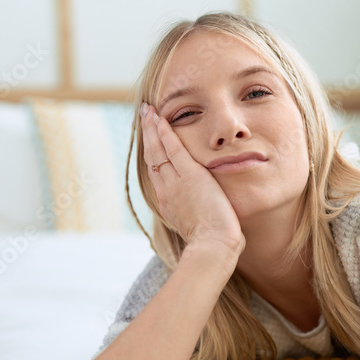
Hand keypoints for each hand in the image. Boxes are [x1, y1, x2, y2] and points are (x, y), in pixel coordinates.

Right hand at [140, 102, 244, 256]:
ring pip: (158, 150)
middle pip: (153, 158)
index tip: (151, 142)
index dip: (153, 156)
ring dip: (152, 129)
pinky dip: (164, 133)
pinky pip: (172, 149)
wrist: (213, 247)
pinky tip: (160, 119)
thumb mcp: (202, 229)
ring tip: (148, 112)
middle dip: (147, 137)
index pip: (158, 174)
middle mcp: (167, 192)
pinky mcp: (189, 176)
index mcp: (169, 204)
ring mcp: (176, 183)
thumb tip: (212, 218)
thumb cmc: (214, 244)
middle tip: (144, 118)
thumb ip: (202, 218)